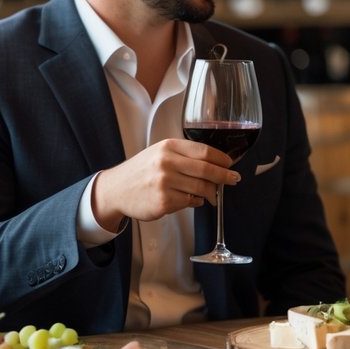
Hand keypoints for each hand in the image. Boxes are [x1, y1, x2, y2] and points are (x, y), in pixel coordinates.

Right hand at [93, 139, 240, 229]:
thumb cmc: (141, 171)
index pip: (204, 151)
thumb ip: (184, 156)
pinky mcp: (164, 202)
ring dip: (211, 192)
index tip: (230, 164)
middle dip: (225, 176)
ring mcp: (165, 183)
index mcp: (168, 147)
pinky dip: (195, 201)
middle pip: (207, 169)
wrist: (116, 189)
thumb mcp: (159, 153)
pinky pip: (189, 202)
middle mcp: (167, 162)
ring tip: (212, 194)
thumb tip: (215, 164)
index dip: (221, 159)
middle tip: (234, 179)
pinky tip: (192, 199)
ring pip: (201, 188)